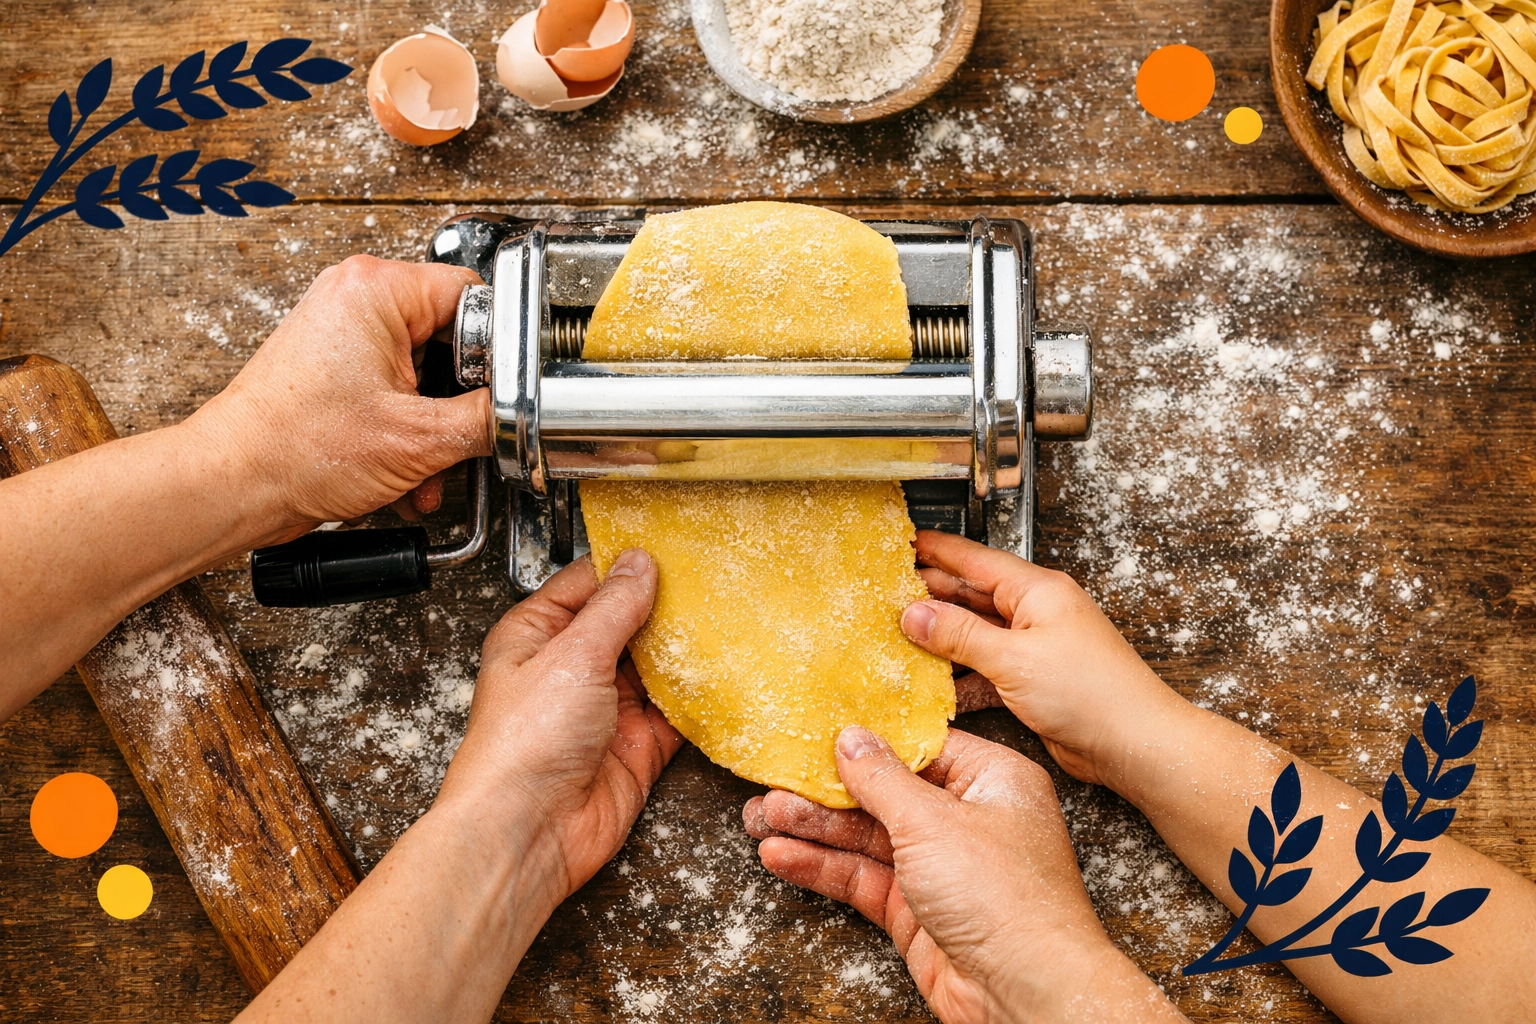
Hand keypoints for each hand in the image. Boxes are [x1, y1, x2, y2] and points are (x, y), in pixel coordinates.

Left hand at [181, 255, 491, 544]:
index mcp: (377, 288)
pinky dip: (410, 429)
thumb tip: (525, 415)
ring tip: (429, 463)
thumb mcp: (420, 438)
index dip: (500, 349)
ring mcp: (344, 332)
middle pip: (453, 338)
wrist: (234, 485)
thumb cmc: (295, 449)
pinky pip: (397, 388)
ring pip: (427, 372)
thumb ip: (487, 420)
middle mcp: (357, 298)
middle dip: (463, 400)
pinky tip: (409, 468)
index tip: (504, 390)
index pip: (475, 295)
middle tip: (466, 431)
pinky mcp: (336, 366)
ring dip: (438, 425)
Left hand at [238, 551, 682, 1023]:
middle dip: (665, 606)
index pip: (589, 583)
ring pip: (657, 666)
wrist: (527, 833)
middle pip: (628, 623)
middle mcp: (570, 669)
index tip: (670, 549)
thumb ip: (614, 608)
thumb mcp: (572, 655)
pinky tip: (721, 672)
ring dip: (685, 649)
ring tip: (723, 618)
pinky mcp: (636, 746)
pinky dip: (699, 696)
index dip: (627, 566)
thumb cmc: (520, 747)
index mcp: (537, 635)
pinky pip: (677, 712)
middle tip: (710, 582)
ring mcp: (605, 708)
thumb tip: (638, 564)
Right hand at [746, 727, 1184, 1023]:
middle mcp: (968, 821)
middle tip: (772, 781)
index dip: (865, 741)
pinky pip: (863, 879)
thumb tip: (850, 738)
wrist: (1027, 994)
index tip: (816, 732)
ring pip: (867, 838)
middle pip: (884, 794)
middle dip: (825, 791)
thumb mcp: (934, 822)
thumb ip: (883, 778)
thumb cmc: (1006, 899)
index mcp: (991, 781)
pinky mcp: (919, 911)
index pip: (918, 748)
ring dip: (814, 829)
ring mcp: (942, 869)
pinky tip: (781, 856)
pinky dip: (822, 867)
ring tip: (760, 818)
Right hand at [902, 531, 1185, 788]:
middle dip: (931, 596)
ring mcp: (1036, 647)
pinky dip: (961, 676)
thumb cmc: (1094, 692)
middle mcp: (1037, 613)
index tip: (905, 542)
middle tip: (888, 594)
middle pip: (972, 596)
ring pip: (977, 635)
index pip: (975, 560)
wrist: (1134, 743)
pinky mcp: (1034, 682)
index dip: (937, 551)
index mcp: (1038, 591)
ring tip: (900, 639)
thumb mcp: (1014, 658)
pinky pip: (986, 669)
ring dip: (943, 640)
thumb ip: (960, 635)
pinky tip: (935, 684)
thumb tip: (916, 614)